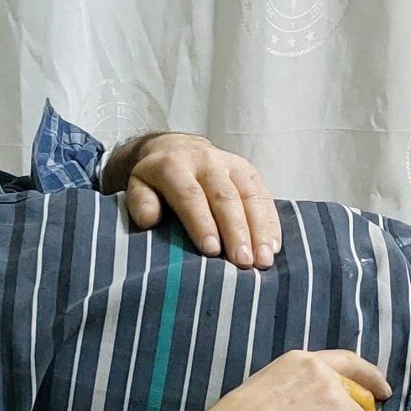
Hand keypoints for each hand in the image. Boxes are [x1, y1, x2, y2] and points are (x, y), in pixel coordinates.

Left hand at [102, 133, 280, 268]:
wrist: (175, 148)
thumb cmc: (156, 180)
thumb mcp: (137, 186)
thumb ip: (140, 202)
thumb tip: (150, 220)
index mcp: (175, 166)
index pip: (191, 195)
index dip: (202, 223)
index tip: (211, 251)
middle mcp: (207, 161)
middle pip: (224, 197)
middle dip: (235, 231)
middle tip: (243, 262)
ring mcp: (231, 165)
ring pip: (250, 196)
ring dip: (259, 230)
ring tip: (262, 260)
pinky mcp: (249, 172)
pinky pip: (264, 196)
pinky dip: (271, 222)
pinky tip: (273, 246)